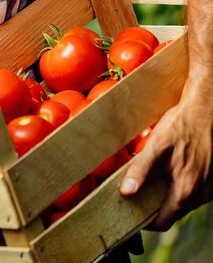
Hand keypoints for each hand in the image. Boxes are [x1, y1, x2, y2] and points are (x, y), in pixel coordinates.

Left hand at [119, 84, 212, 229]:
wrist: (207, 110)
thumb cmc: (182, 125)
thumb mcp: (156, 145)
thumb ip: (141, 170)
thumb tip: (126, 191)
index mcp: (186, 189)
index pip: (163, 221)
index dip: (146, 221)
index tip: (130, 214)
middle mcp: (202, 194)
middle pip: (173, 213)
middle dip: (155, 207)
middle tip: (136, 195)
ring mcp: (211, 188)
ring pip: (184, 202)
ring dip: (168, 196)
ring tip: (150, 181)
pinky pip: (194, 192)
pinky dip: (180, 187)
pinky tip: (169, 172)